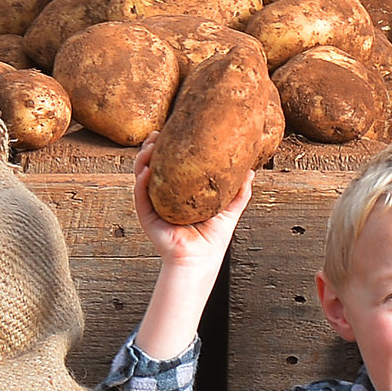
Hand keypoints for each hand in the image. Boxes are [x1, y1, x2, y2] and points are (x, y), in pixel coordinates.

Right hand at [132, 138, 252, 265]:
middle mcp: (163, 196)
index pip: (170, 164)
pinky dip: (141, 182)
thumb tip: (250, 170)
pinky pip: (140, 196)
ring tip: (149, 146)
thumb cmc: (213, 238)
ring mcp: (153, 205)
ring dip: (143, 159)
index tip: (173, 131)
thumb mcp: (229, 209)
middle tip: (157, 134)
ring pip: (141, 177)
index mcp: (178, 192)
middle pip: (152, 165)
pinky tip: (146, 170)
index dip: (169, 147)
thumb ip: (239, 191)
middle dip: (151, 147)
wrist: (201, 259)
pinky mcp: (148, 217)